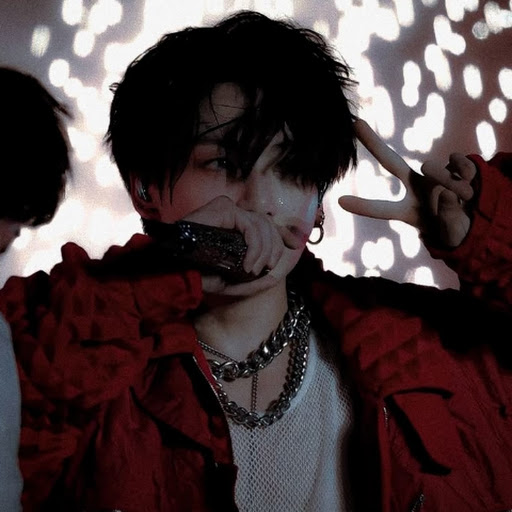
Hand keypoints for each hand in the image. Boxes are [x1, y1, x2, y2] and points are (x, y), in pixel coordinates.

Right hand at [183, 196, 293, 295]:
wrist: (175, 271)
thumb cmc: (200, 275)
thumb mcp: (232, 281)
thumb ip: (254, 280)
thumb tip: (275, 276)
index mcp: (236, 228)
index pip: (267, 224)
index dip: (282, 237)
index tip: (288, 253)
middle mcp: (233, 216)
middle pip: (268, 223)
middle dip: (275, 247)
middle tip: (268, 268)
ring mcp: (228, 209)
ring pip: (263, 223)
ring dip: (264, 250)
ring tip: (253, 270)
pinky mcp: (223, 208)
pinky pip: (251, 225)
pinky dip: (255, 246)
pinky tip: (248, 264)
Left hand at [338, 119, 476, 246]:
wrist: (479, 219)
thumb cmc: (455, 229)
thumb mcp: (450, 233)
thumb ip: (448, 219)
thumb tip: (443, 192)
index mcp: (408, 210)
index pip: (384, 209)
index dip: (364, 207)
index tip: (339, 201)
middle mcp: (416, 188)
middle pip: (392, 162)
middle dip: (374, 143)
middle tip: (355, 123)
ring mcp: (434, 174)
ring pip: (437, 172)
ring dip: (452, 186)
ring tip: (464, 199)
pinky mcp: (455, 164)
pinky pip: (458, 163)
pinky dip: (466, 174)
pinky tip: (471, 184)